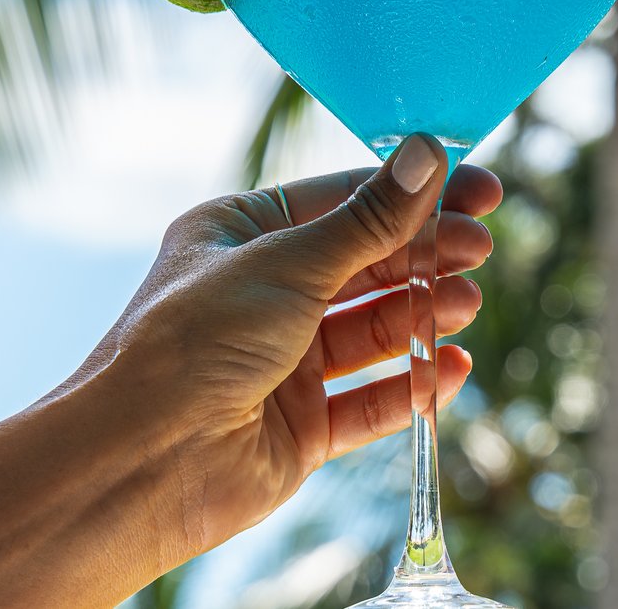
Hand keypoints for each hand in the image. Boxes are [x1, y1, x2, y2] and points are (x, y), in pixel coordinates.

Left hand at [79, 137, 498, 557]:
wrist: (138, 464)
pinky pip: (368, 400)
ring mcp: (279, 363)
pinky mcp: (298, 427)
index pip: (342, 201)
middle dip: (423, 256)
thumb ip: (371, 219)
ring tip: (464, 306)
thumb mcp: (290, 264)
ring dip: (421, 315)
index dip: (412, 195)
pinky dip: (411, 386)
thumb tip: (429, 154)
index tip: (479, 190)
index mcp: (240, 236)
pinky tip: (449, 369)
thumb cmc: (193, 343)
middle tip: (479, 249)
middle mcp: (260, 295)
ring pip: (370, 331)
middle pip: (363, 265)